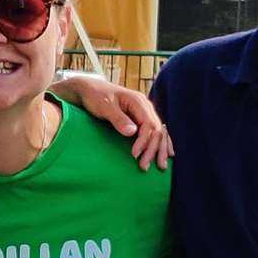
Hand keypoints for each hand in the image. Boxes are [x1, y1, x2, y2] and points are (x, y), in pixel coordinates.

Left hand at [53, 74, 171, 169]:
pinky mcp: (141, 118)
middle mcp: (145, 106)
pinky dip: (162, 143)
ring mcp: (145, 112)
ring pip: (159, 132)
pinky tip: (167, 153)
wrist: (89, 89)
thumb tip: (132, 132)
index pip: (149, 125)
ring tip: (161, 166)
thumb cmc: (95, 96)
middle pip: (157, 130)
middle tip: (144, 167)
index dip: (144, 141)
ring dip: (160, 149)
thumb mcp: (104, 106)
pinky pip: (156, 131)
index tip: (134, 155)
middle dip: (153, 150)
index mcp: (138, 102)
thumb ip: (118, 118)